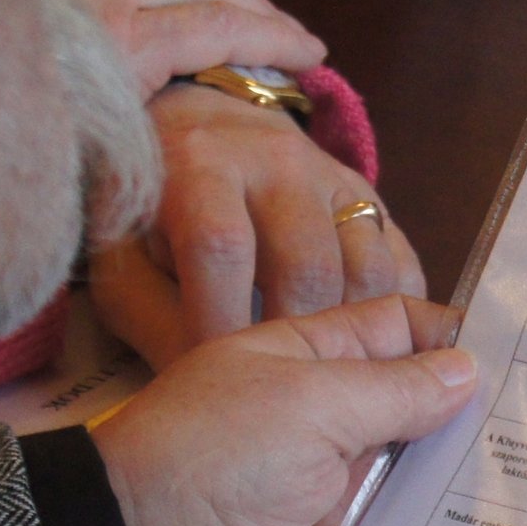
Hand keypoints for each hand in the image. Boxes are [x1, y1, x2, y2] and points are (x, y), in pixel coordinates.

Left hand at [87, 85, 425, 366]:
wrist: (198, 134)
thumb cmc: (152, 216)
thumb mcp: (125, 262)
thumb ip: (154, 321)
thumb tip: (205, 382)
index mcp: (201, 166)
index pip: (221, 247)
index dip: (221, 319)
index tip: (216, 377)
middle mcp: (276, 162)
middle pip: (307, 265)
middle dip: (293, 342)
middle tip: (277, 390)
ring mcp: (332, 178)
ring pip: (367, 267)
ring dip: (353, 336)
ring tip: (329, 378)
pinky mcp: (369, 198)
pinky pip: (401, 262)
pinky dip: (395, 316)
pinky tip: (371, 352)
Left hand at [88, 295, 477, 525]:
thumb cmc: (209, 464)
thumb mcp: (306, 403)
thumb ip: (394, 391)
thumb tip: (470, 371)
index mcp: (307, 364)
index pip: (398, 331)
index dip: (460, 335)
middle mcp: (325, 428)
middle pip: (420, 412)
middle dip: (482, 417)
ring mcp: (331, 500)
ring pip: (420, 487)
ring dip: (474, 489)